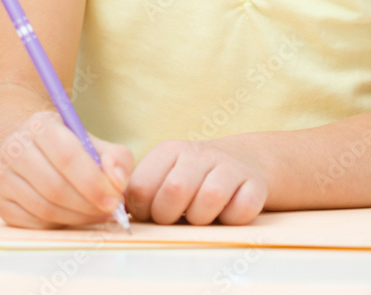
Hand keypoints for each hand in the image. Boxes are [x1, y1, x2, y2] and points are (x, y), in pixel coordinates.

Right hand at [0, 110, 134, 228]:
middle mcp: (15, 147)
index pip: (67, 156)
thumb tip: (117, 181)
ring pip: (44, 208)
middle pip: (55, 187)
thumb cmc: (70, 148)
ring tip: (97, 215)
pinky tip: (75, 218)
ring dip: (77, 218)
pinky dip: (59, 225)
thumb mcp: (94, 143)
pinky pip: (33, 223)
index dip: (93, 182)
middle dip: (88, 205)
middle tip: (110, 211)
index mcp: (41, 125)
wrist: (33, 151)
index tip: (115, 199)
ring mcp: (3, 175)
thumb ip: (116, 158)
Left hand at [124, 137, 268, 225]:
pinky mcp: (254, 184)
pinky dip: (232, 218)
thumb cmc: (190, 179)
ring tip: (201, 214)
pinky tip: (227, 212)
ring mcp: (228, 166)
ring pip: (210, 199)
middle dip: (170, 216)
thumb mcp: (162, 176)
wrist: (238, 162)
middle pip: (175, 191)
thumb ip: (139, 193)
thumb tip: (117, 212)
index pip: (141, 187)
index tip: (151, 213)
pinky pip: (241, 210)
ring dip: (202, 218)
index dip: (143, 211)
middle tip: (177, 217)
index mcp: (169, 151)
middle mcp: (198, 153)